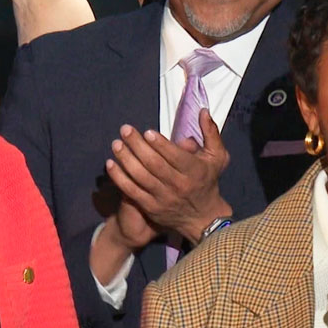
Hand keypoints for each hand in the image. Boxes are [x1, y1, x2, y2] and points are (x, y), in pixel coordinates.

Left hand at [106, 110, 230, 242]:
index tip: (146, 132)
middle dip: (137, 145)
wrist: (202, 216)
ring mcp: (163, 198)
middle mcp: (179, 185)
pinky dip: (119, 178)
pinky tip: (111, 164)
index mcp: (195, 171)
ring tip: (116, 144)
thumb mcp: (217, 157)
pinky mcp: (151, 208)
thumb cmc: (207, 180)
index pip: (175, 156)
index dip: (160, 144)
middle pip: (154, 164)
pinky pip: (132, 191)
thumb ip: (211, 133)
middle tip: (125, 130)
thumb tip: (203, 111)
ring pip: (141, 177)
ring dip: (126, 159)